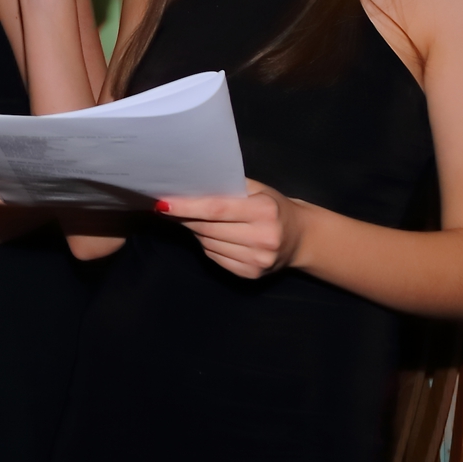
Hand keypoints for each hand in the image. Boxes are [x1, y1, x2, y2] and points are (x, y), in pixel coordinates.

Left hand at [156, 180, 303, 278]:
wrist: (300, 237)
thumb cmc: (272, 206)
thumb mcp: (257, 189)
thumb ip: (227, 187)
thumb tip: (187, 186)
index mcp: (264, 211)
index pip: (216, 209)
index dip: (187, 207)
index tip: (163, 203)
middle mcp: (263, 238)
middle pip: (208, 228)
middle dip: (186, 218)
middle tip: (171, 207)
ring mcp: (257, 260)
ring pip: (208, 244)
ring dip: (196, 231)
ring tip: (196, 219)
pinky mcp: (251, 274)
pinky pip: (215, 257)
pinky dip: (208, 245)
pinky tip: (214, 236)